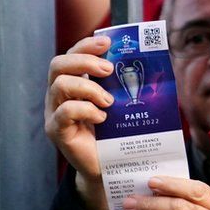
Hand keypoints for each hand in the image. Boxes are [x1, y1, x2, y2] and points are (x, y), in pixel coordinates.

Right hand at [44, 36, 115, 209]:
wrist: (111, 166)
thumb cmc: (118, 131)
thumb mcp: (122, 102)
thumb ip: (126, 82)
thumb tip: (155, 58)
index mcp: (74, 83)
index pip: (71, 55)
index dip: (86, 45)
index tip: (107, 42)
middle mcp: (59, 95)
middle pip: (58, 64)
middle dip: (85, 61)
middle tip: (109, 70)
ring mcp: (54, 113)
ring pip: (60, 85)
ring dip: (89, 88)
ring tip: (109, 101)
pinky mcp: (57, 131)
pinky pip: (64, 112)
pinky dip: (86, 110)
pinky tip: (102, 118)